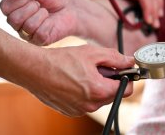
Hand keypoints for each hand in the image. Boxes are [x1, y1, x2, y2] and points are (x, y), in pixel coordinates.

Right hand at [0, 0, 79, 44]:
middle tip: (39, 5)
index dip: (18, 0)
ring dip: (40, 15)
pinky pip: (39, 33)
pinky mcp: (39, 41)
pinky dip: (48, 24)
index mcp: (13, 10)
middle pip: (13, 19)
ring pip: (27, 27)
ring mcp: (27, 34)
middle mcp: (17, 24)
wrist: (71, 9)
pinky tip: (50, 22)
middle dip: (29, 8)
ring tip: (45, 12)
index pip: (4, 7)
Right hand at [19, 44, 134, 116]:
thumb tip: (130, 62)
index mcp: (99, 91)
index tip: (122, 70)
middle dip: (110, 81)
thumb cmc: (61, 60)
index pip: (127, 89)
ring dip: (96, 87)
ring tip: (82, 73)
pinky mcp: (69, 111)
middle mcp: (91, 105)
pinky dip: (84, 93)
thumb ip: (115, 58)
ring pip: (98, 99)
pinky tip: (73, 81)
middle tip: (97, 68)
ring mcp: (79, 110)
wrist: (34, 70)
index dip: (128, 78)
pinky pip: (85, 103)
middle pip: (112, 94)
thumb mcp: (92, 53)